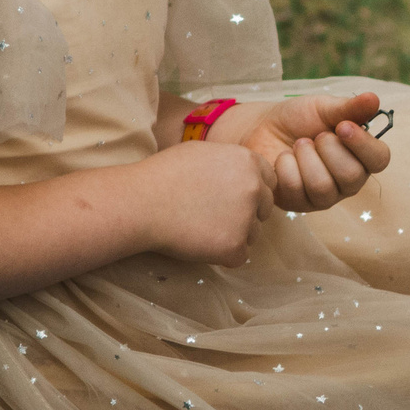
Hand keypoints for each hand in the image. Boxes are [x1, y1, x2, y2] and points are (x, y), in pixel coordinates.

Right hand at [138, 138, 275, 264]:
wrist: (141, 203)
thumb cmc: (164, 175)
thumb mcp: (204, 153)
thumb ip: (232, 163)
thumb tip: (246, 174)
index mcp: (249, 162)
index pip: (269, 181)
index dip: (250, 190)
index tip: (230, 197)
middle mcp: (255, 189)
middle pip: (264, 208)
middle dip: (246, 213)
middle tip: (213, 215)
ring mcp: (247, 219)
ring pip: (253, 233)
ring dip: (234, 234)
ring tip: (200, 227)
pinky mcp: (235, 247)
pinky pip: (239, 255)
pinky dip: (222, 254)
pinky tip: (198, 241)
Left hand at [237, 90, 391, 212]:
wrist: (263, 128)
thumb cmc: (299, 118)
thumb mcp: (324, 108)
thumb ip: (349, 107)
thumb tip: (374, 99)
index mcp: (361, 156)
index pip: (380, 159)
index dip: (363, 144)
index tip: (342, 126)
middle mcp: (348, 181)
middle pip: (352, 176)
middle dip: (328, 149)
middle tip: (315, 136)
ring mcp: (324, 196)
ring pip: (322, 187)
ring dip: (305, 158)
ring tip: (298, 144)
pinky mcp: (299, 205)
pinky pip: (295, 190)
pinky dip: (285, 166)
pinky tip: (283, 158)